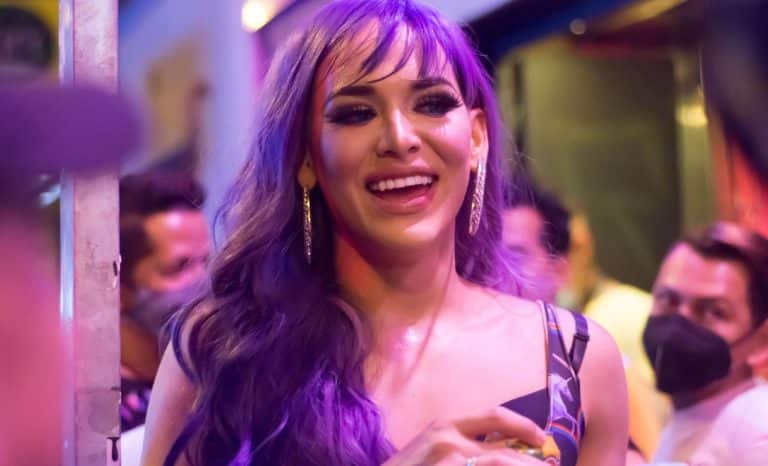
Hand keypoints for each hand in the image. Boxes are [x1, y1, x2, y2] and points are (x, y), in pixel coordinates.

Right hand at [382, 407, 547, 464]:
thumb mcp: (429, 447)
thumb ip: (460, 444)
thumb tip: (499, 452)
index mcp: (445, 424)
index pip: (494, 417)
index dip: (524, 426)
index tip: (542, 438)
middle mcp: (449, 439)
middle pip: (506, 451)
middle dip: (533, 464)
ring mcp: (449, 461)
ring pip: (502, 462)